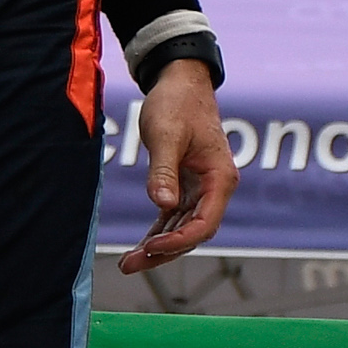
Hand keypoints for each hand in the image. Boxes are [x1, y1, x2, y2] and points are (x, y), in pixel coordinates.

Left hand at [122, 59, 233, 271]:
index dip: (179, 241)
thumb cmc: (177, 103)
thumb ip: (164, 171)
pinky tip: (138, 247)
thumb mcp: (166, 135)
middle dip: (163, 252)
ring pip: (182, 229)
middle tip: (129, 265)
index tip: (152, 248)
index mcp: (220, 178)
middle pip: (193, 233)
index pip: (205, 223)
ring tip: (127, 264)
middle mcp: (215, 188)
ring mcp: (201, 189)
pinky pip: (173, 217)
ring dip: (157, 247)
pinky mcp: (186, 186)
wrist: (180, 81)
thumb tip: (163, 205)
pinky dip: (157, 232)